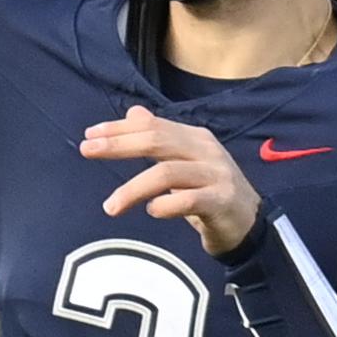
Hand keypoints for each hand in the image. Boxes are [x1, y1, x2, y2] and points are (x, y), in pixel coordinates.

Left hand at [82, 106, 261, 255]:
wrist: (248, 222)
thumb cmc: (209, 191)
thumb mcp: (185, 161)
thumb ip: (161, 138)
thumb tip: (133, 113)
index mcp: (195, 138)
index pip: (152, 125)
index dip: (119, 128)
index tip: (90, 136)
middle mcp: (206, 151)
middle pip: (157, 140)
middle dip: (118, 145)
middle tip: (87, 151)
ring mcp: (215, 175)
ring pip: (168, 173)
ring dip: (133, 188)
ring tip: (111, 207)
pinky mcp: (221, 201)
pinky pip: (189, 201)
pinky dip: (166, 205)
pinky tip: (151, 212)